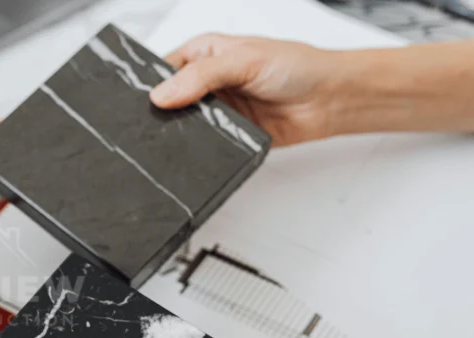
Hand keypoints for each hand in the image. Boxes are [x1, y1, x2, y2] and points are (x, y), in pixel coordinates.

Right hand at [150, 34, 341, 146]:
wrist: (329, 100)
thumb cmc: (297, 67)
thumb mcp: (243, 60)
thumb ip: (201, 76)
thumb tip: (162, 94)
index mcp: (204, 54)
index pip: (163, 68)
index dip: (151, 83)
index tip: (144, 99)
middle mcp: (207, 81)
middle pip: (169, 100)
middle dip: (164, 110)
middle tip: (160, 119)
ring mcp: (217, 109)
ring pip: (184, 124)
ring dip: (182, 130)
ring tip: (182, 131)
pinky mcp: (227, 134)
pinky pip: (204, 145)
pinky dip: (200, 147)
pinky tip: (201, 145)